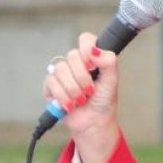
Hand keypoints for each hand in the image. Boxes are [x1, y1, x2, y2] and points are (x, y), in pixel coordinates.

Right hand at [43, 32, 120, 162]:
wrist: (93, 123)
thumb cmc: (104, 101)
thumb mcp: (112, 81)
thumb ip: (108, 62)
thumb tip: (94, 50)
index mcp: (91, 58)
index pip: (85, 39)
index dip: (86, 49)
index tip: (92, 65)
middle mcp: (76, 63)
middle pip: (72, 55)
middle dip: (82, 78)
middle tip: (90, 91)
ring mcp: (62, 74)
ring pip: (60, 70)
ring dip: (73, 90)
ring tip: (81, 100)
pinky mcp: (51, 86)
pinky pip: (51, 83)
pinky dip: (63, 97)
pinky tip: (70, 105)